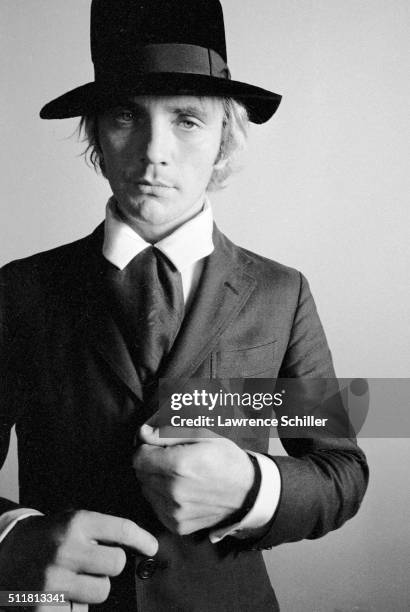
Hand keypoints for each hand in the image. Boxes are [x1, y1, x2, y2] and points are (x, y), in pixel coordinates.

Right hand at [0, 510, 157, 604]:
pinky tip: (61, 592)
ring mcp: (54, 579)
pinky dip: (74, 604)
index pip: (121, 529)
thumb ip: (102, 532)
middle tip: (95, 562)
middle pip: (116, 564)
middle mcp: (66, 548)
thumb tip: (140, 547)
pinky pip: (79, 610)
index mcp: (76, 522)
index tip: (152, 547)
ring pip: (101, 591)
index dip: (142, 539)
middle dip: (111, 564)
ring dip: (94, 587)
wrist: (7, 549)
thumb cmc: (49, 536)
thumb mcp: (73, 521)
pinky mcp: (43, 605)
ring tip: (76, 578)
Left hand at [133, 424, 253, 534]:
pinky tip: (181, 491)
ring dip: (155, 481)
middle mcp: (173, 491)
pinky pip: (157, 507)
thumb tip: (142, 434)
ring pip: (146, 491)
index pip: (139, 458)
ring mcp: (175, 512)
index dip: (146, 450)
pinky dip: (163, 498)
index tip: (159, 448)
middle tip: (171, 460)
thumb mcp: (202, 435)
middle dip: (150, 465)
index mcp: (179, 465)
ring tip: (178, 476)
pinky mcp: (177, 526)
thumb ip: (167, 434)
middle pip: (140, 475)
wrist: (247, 492)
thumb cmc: (225, 459)